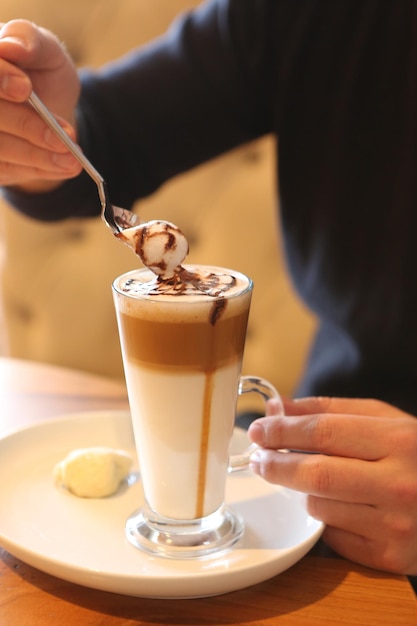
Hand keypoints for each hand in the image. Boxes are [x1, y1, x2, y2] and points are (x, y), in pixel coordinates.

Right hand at [0, 20, 80, 190]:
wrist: (50, 110)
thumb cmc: (42, 75)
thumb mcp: (47, 52)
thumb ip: (32, 41)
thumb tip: (12, 45)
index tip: (25, 88)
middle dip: (27, 126)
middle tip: (65, 138)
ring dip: (36, 155)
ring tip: (72, 159)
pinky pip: (5, 169)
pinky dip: (38, 169)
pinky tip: (64, 167)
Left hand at [248, 396, 416, 574]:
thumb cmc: (416, 454)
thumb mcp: (384, 420)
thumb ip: (330, 410)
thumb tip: (278, 408)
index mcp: (399, 441)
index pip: (323, 432)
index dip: (282, 430)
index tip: (259, 429)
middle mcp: (399, 485)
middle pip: (316, 474)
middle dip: (276, 464)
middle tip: (258, 457)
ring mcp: (395, 526)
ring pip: (318, 507)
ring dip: (300, 491)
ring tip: (303, 477)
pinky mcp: (389, 558)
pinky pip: (332, 536)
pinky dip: (323, 518)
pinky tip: (334, 504)